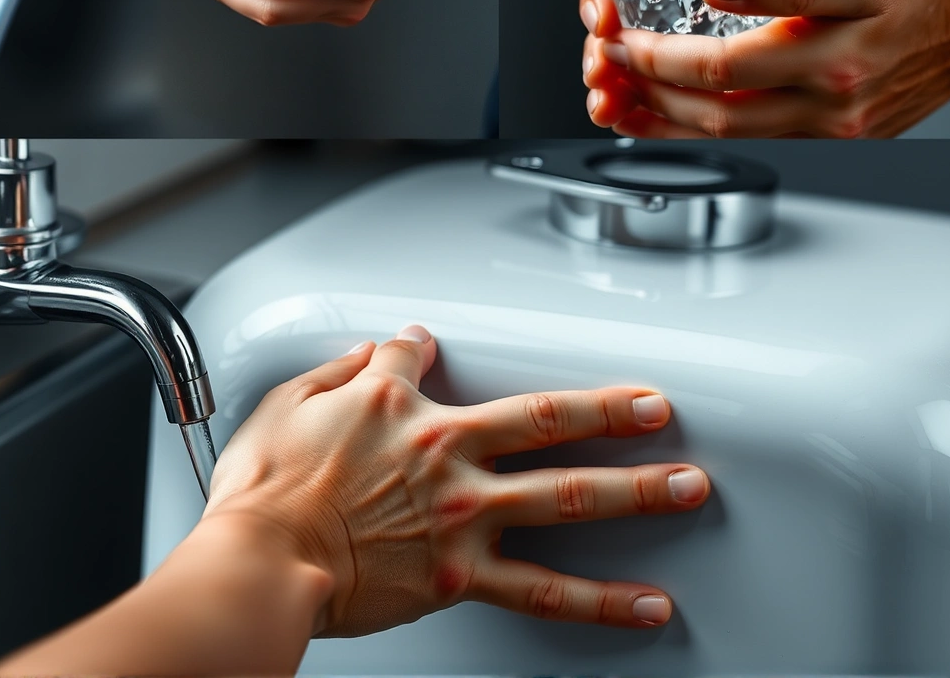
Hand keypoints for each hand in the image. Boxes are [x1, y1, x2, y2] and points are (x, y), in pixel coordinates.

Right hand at [200, 326, 710, 636]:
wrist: (260, 566)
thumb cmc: (262, 496)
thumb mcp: (290, 405)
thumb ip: (345, 373)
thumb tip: (384, 347)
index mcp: (402, 410)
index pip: (425, 363)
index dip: (428, 351)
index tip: (434, 347)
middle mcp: (448, 454)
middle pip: (547, 420)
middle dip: (612, 410)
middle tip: (661, 410)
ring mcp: (464, 516)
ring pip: (569, 497)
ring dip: (639, 490)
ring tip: (689, 488)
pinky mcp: (463, 575)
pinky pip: (545, 592)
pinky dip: (602, 600)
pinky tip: (648, 603)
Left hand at [577, 0, 949, 137]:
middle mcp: (853, 58)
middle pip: (740, 72)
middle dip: (660, 61)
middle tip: (618, 42)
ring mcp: (843, 107)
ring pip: (735, 119)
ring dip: (663, 103)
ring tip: (620, 80)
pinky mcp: (836, 136)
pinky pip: (753, 136)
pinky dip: (694, 127)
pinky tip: (656, 112)